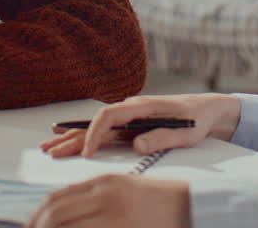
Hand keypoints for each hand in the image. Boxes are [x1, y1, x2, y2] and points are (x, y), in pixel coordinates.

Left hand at [27, 174, 189, 227]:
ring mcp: (113, 215)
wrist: (193, 207)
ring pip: (67, 226)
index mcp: (103, 182)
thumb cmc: (159, 201)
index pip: (57, 198)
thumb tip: (65, 214)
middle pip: (56, 214)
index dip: (38, 216)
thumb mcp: (123, 190)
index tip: (31, 227)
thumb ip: (95, 197)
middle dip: (38, 227)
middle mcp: (104, 195)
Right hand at [40, 93, 240, 157]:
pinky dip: (85, 138)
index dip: (94, 133)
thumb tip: (136, 145)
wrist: (207, 109)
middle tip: (51, 152)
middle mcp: (130, 109)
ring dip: (73, 138)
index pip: (108, 115)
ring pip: (95, 128)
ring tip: (49, 148)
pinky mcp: (130, 125)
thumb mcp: (185, 132)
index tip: (87, 152)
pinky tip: (69, 141)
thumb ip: (161, 137)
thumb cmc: (197, 119)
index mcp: (141, 106)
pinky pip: (104, 132)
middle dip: (72, 138)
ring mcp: (129, 117)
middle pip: (95, 123)